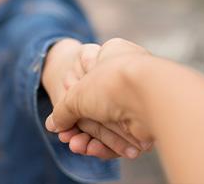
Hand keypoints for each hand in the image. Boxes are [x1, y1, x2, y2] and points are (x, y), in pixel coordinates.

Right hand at [42, 39, 143, 158]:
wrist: (150, 96)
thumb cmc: (112, 82)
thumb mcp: (76, 94)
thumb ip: (64, 109)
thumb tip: (53, 124)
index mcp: (112, 53)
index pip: (85, 78)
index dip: (70, 101)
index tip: (61, 118)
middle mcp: (127, 72)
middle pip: (97, 104)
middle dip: (80, 125)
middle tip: (67, 137)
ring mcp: (137, 96)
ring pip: (110, 122)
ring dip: (91, 138)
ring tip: (77, 146)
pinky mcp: (146, 118)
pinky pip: (123, 133)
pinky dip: (108, 143)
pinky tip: (93, 149)